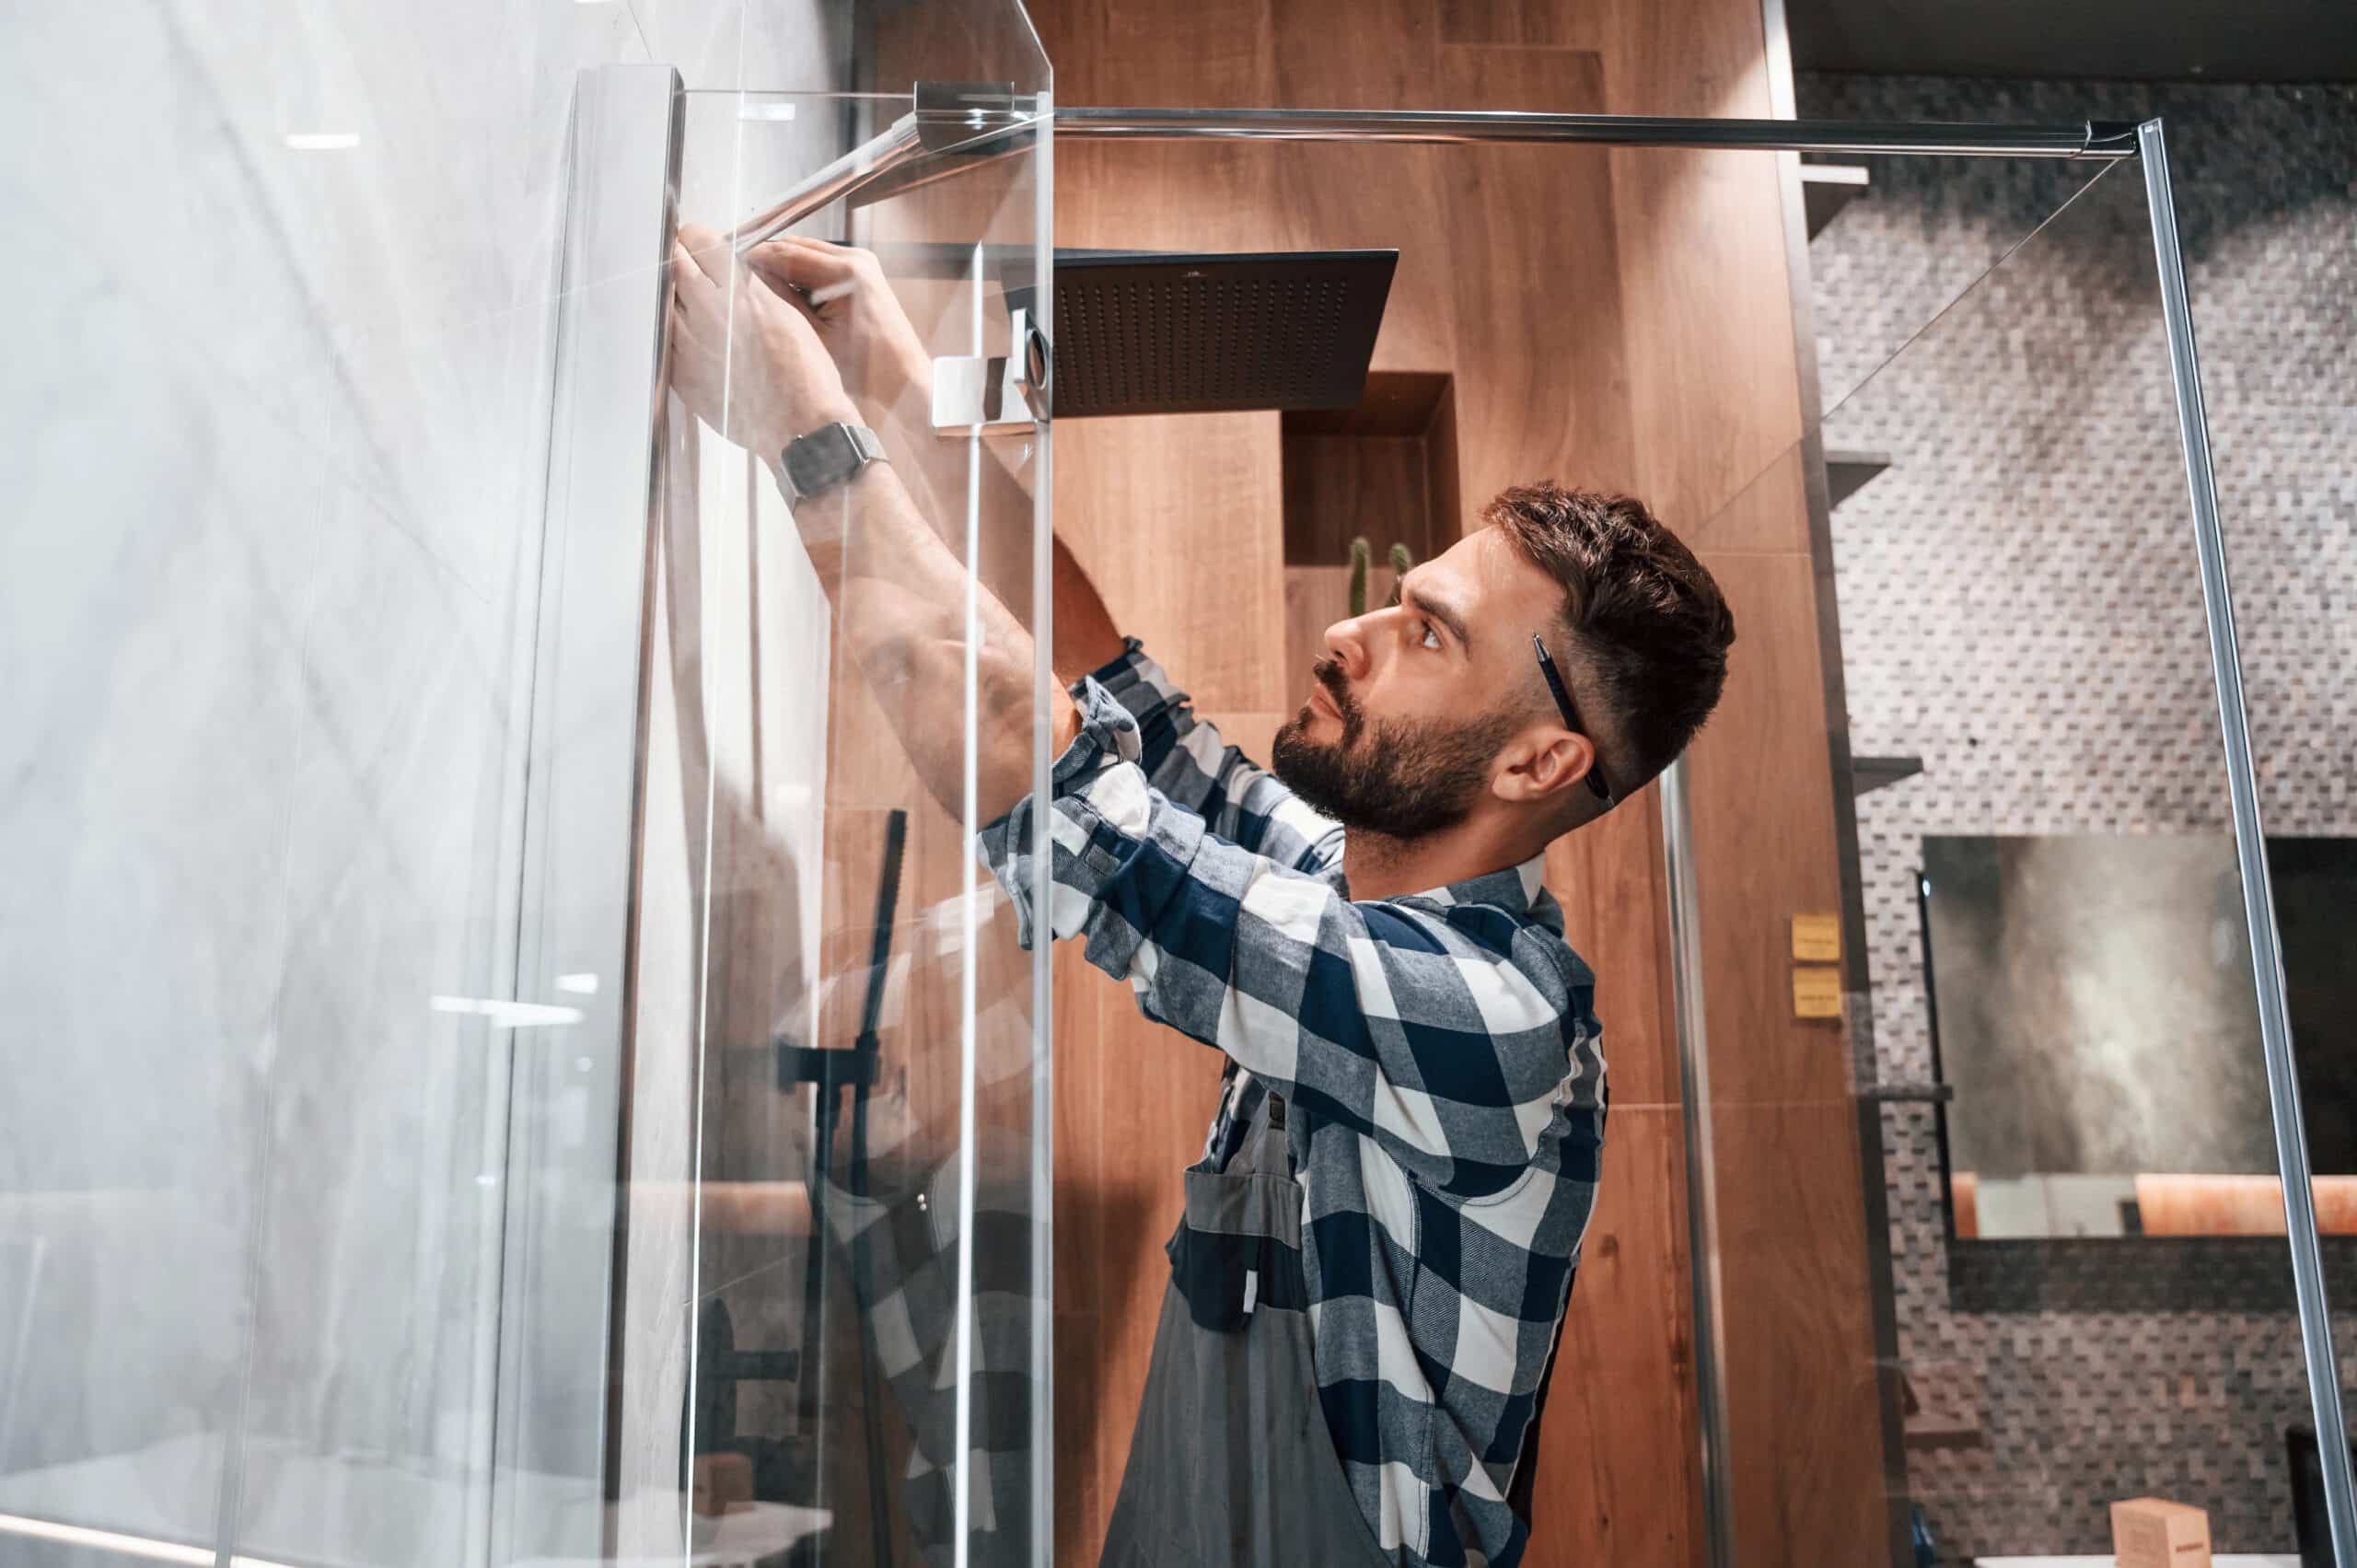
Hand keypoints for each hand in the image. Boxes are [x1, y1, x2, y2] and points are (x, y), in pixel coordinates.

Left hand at [668, 222, 856, 456]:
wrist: (803, 428)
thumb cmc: (806, 376)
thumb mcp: (789, 314)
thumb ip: (753, 285)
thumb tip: (730, 267)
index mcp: (737, 291)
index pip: (696, 239)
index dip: (697, 238)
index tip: (697, 243)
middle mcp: (706, 312)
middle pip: (673, 264)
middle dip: (682, 260)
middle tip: (690, 265)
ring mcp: (687, 345)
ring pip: (663, 302)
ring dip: (676, 299)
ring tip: (698, 310)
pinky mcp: (680, 375)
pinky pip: (665, 342)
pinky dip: (675, 335)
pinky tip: (697, 342)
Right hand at [743, 238, 932, 423]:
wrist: (904, 385)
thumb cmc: (867, 371)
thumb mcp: (813, 337)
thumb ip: (781, 301)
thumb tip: (749, 277)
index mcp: (846, 271)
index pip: (784, 252)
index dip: (752, 259)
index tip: (726, 270)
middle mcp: (857, 259)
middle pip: (794, 247)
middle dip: (765, 262)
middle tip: (735, 279)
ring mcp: (862, 264)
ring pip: (806, 254)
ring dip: (781, 268)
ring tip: (755, 289)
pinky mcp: (863, 275)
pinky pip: (821, 266)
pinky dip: (800, 276)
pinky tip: (784, 296)